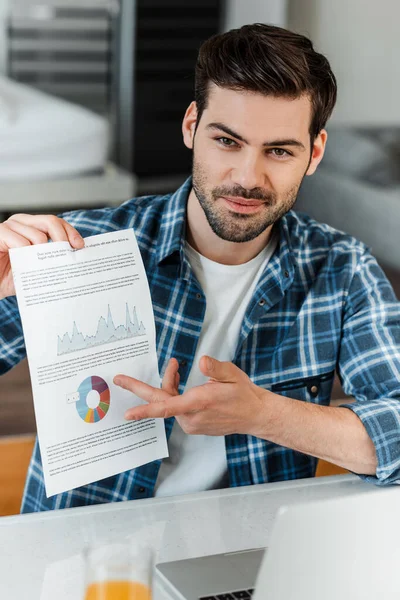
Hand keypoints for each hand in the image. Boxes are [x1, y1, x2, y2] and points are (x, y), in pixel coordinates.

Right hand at [0, 214, 83, 298]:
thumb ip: (51, 262)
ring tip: (45, 268)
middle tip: (68, 256)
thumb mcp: (35, 269)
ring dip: (43, 254)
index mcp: (31, 227)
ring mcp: (8, 226)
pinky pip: (20, 242)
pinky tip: (27, 264)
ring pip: (37, 236)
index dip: (70, 232)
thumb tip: (76, 263)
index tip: (80, 246)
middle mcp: (21, 222)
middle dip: (63, 239)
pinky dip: (27, 254)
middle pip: (50, 222)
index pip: (56, 223)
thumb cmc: (9, 277)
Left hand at [114, 356, 268, 436]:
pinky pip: (176, 408)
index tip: (128, 413)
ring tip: (177, 367)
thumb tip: (202, 361)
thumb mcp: (232, 375)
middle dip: (140, 389)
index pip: (166, 407)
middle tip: (120, 379)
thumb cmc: (243, 394)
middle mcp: (191, 417)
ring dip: (168, 385)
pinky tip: (180, 381)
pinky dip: (174, 394)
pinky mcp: (193, 425)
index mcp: (199, 403)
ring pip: (169, 403)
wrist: (254, 415)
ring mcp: (191, 423)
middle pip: (160, 402)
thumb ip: (216, 368)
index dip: (145, 410)